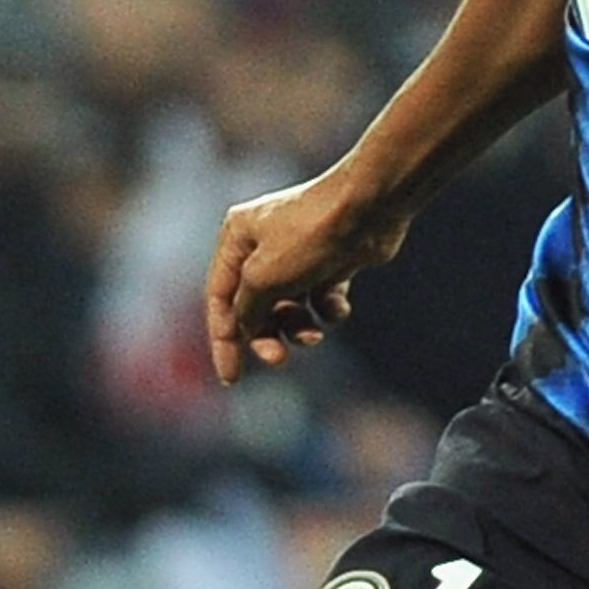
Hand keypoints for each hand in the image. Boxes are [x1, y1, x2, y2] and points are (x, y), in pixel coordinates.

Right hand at [204, 169, 410, 385]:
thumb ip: (247, 310)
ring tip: (314, 334)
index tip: (231, 378)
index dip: (224, 341)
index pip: (220, 298)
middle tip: (278, 359)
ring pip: (290, 306)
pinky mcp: (331, 261)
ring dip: (298, 327)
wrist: (367, 210)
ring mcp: (299, 253)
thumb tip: (245, 330)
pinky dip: (328, 309)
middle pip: (256, 306)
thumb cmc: (309, 236)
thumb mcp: (263, 278)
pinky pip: (321, 298)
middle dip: (267, 336)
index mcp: (236, 238)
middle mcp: (263, 244)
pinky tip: (339, 307)